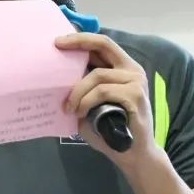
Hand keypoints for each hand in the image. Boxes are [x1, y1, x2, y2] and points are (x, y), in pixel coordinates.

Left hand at [55, 33, 156, 164]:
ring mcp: (136, 82)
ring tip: (69, 108)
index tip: (58, 41)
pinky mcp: (135, 95)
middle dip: (78, 43)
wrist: (133, 154)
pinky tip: (80, 113)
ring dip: (77, 91)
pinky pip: (103, 91)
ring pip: (98, 75)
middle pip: (104, 45)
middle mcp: (132, 70)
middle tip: (57, 46)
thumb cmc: (110, 129)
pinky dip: (87, 101)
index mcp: (123, 68)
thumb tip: (57, 77)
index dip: (81, 39)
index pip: (102, 44)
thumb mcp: (92, 103)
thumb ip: (84, 88)